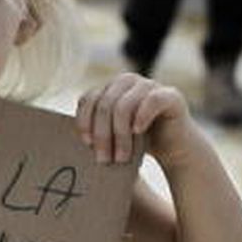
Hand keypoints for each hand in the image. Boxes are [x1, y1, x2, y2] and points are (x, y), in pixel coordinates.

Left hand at [75, 72, 195, 165]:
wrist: (175, 148)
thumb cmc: (139, 143)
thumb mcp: (113, 134)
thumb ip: (95, 129)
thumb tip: (66, 141)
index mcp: (111, 88)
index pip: (89, 98)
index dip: (84, 120)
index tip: (86, 144)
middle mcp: (129, 81)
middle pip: (105, 104)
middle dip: (103, 135)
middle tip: (103, 160)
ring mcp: (150, 85)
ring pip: (124, 106)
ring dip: (120, 136)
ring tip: (121, 157)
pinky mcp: (170, 95)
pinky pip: (151, 101)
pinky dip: (142, 117)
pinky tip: (138, 132)